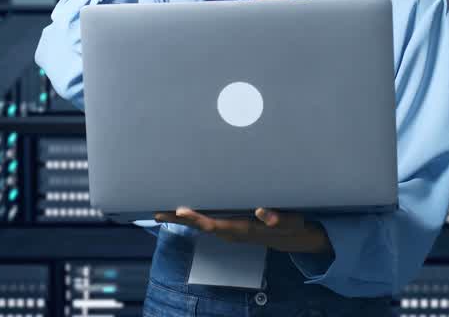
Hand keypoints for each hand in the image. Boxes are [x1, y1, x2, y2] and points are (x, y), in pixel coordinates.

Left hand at [154, 207, 331, 253]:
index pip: (215, 225)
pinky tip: (178, 210)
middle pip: (201, 226)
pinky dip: (190, 217)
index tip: (181, 211)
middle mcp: (232, 231)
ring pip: (201, 224)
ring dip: (180, 219)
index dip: (197, 219)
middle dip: (179, 220)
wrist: (289, 237)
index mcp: (243, 229)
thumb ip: (277, 218)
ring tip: (158, 211)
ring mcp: (229, 229)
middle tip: (157, 213)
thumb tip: (262, 212)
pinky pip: (206, 221)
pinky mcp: (229, 225)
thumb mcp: (291, 222)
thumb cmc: (290, 225)